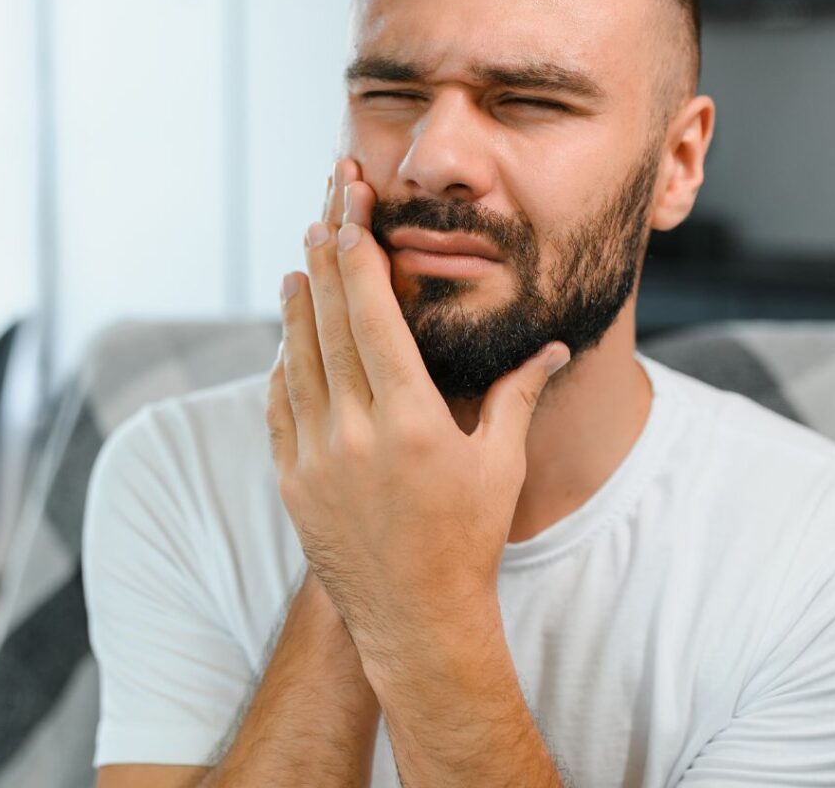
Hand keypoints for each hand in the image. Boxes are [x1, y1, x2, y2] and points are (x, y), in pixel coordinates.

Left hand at [267, 157, 569, 672]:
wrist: (415, 619)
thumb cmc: (468, 539)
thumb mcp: (500, 464)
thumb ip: (520, 395)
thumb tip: (555, 348)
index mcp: (411, 422)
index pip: (375, 319)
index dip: (360, 261)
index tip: (352, 218)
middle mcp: (355, 434)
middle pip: (330, 326)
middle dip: (326, 263)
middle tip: (322, 215)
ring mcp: (316, 460)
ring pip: (297, 361)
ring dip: (297, 307)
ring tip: (298, 265)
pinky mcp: (293, 483)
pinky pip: (279, 407)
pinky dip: (282, 365)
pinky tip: (286, 338)